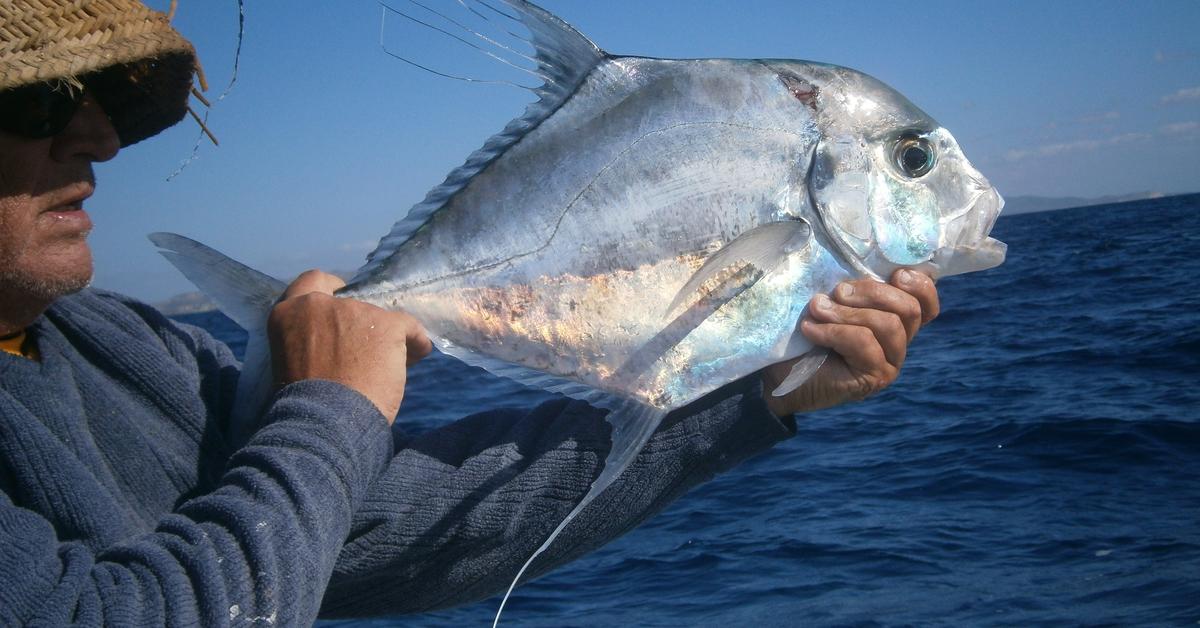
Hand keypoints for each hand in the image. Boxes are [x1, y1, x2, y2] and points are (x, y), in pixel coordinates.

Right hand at [267, 270, 431, 421]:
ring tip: (389, 366)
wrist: (325, 424)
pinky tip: (415, 359)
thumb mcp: (296, 362)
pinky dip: (416, 345)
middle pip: (355, 302)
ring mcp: (355, 311)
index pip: (314, 281)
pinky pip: (411, 329)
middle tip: (369, 345)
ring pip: (383, 317)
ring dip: (388, 339)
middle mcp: (320, 304)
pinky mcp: (387, 324)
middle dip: (364, 321)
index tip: (345, 304)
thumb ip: (314, 340)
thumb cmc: (308, 405)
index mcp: (290, 313)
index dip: (334, 290)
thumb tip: (350, 338)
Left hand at [763, 269, 939, 415]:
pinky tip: (810, 329)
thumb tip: (855, 256)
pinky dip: (833, 331)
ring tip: (817, 308)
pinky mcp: (874, 378)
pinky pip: (863, 342)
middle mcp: (899, 343)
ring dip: (848, 311)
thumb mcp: (832, 300)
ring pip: (887, 325)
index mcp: (895, 321)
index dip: (921, 286)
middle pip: (909, 309)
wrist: (779, 372)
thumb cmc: (804, 331)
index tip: (896, 273)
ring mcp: (890, 363)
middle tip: (838, 290)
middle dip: (872, 292)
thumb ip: (852, 286)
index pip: (926, 304)